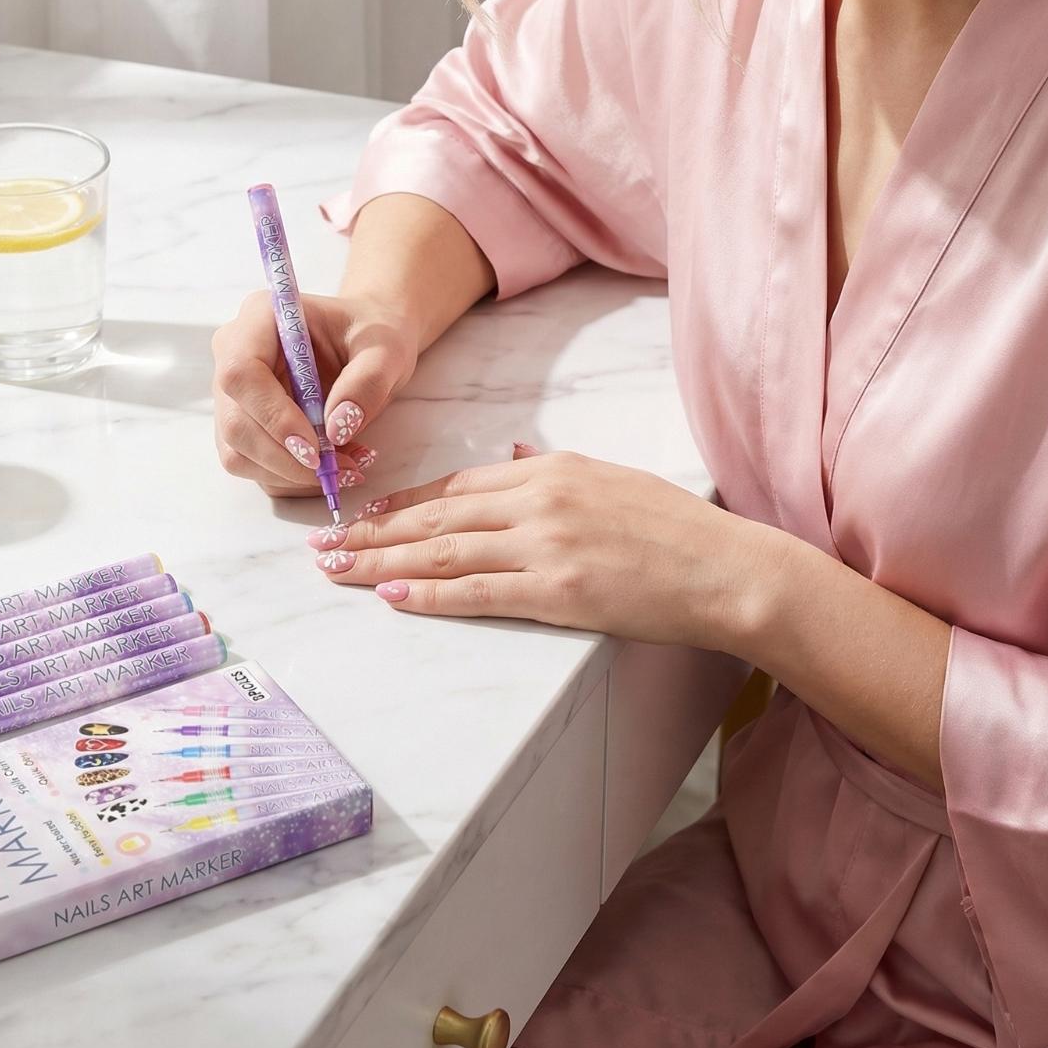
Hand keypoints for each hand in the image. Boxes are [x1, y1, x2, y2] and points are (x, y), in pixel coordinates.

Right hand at [212, 290, 418, 497]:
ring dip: (291, 474)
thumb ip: (368, 382)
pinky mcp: (243, 424)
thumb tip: (336, 429)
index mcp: (260, 317)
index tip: (317, 448)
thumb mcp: (386, 350)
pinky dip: (292, 478)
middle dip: (286, 458)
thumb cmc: (373, 336)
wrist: (366, 344)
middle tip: (341, 469)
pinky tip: (332, 466)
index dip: (273, 416)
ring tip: (346, 466)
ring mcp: (233, 393)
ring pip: (238, 452)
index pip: (241, 372)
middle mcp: (233, 352)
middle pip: (235, 422)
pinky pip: (253, 466)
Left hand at [306, 447, 772, 652]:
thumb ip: (548, 468)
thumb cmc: (673, 527)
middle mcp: (538, 499)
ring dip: (381, 560)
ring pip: (443, 550)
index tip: (361, 513)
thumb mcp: (606, 476)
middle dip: (371, 530)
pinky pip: (477, 592)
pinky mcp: (559, 593)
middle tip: (322, 542)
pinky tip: (391, 595)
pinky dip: (428, 593)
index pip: (456, 484)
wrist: (725, 568)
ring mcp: (546, 545)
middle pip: (435, 515)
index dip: (401, 501)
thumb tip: (508, 453)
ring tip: (336, 569)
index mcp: (548, 469)